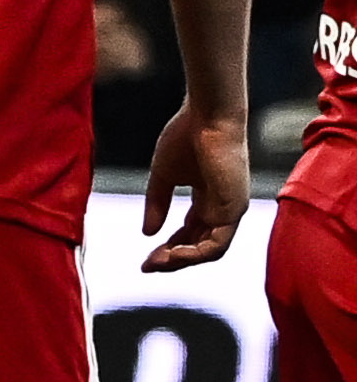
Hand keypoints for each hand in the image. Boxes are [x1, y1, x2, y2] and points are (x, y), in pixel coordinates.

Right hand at [140, 110, 249, 271]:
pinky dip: (194, 254)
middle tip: (147, 265)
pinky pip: (216, 244)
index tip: (146, 256)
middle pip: (200, 245)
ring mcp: (231, 209)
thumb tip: (148, 233)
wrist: (208, 116)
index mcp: (208, 197)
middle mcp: (223, 206)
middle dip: (172, 258)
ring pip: (210, 250)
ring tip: (157, 262)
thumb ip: (157, 203)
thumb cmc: (187, 136)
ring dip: (182, 261)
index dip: (168, 246)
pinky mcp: (234, 209)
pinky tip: (172, 253)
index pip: (191, 231)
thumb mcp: (163, 176)